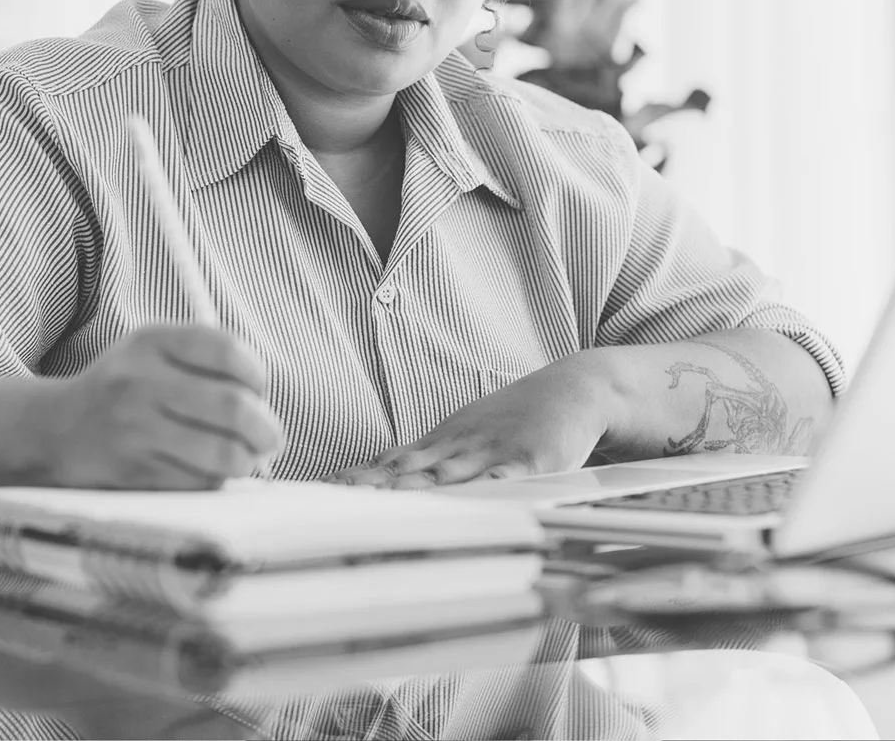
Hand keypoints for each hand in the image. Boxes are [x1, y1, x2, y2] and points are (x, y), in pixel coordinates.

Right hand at [43, 323, 282, 489]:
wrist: (58, 429)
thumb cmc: (126, 388)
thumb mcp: (155, 351)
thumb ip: (208, 361)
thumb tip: (264, 403)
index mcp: (150, 342)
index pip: (226, 350)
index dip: (256, 373)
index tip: (259, 389)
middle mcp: (139, 383)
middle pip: (232, 407)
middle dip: (266, 428)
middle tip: (272, 438)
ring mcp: (134, 430)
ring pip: (222, 453)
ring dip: (246, 459)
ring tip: (245, 457)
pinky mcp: (134, 473)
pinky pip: (199, 482)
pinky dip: (216, 480)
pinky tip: (208, 471)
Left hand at [327, 358, 612, 487]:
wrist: (572, 390)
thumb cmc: (514, 421)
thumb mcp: (462, 438)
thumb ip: (423, 462)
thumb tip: (372, 480)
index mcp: (442, 447)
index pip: (390, 466)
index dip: (359, 481)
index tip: (323, 494)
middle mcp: (460, 449)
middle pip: (410, 472)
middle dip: (375, 491)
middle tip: (338, 505)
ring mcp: (494, 453)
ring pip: (451, 475)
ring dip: (419, 490)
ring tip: (387, 504)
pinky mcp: (533, 460)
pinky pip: (510, 475)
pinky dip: (492, 486)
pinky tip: (478, 496)